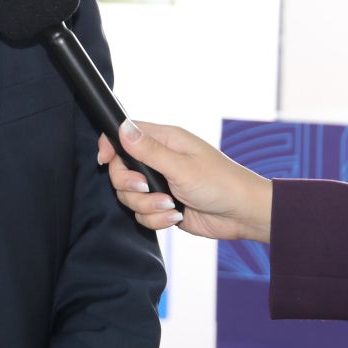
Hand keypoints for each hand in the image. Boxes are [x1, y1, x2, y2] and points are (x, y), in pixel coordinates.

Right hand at [99, 120, 272, 243]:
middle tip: (146, 188)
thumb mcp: (181, 166)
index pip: (124, 135)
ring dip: (147, 206)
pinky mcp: (162, 206)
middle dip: (129, 184)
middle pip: (120, 169)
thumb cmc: (221, 183)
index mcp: (164, 141)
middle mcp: (159, 160)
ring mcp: (160, 184)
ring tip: (170, 207)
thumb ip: (148, 150)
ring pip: (128, 195)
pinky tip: (176, 217)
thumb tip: (122, 127)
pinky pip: (141, 214)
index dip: (110, 146)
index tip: (104, 160)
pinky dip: (156, 219)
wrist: (242, 215)